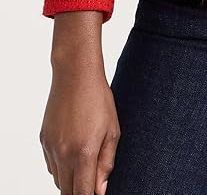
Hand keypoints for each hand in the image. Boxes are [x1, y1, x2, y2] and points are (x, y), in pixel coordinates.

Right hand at [39, 66, 120, 193]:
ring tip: (84, 162)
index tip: (97, 192)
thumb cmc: (98, 99)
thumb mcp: (113, 131)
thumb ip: (106, 164)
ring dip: (70, 180)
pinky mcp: (43, 140)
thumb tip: (100, 190)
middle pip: (67, 192)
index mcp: (83, 153)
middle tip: (92, 181)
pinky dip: (61, 167)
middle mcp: (63, 154)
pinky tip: (72, 152)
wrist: (75, 75)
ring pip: (58, 180)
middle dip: (80, 191)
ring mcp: (50, 148)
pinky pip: (51, 166)